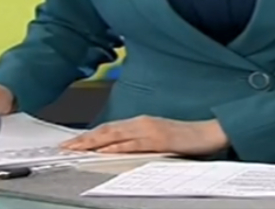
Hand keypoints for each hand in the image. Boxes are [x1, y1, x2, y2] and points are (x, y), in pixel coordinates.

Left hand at [60, 116, 228, 155]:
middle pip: (106, 131)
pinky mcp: (157, 139)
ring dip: (92, 142)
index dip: (88, 136)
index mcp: (141, 122)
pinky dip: (115, 147)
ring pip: (114, 136)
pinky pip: (132, 144)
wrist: (209, 132)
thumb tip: (119, 150)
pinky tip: (103, 151)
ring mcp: (149, 130)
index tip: (72, 143)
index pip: (108, 129)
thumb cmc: (186, 137)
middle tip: (64, 147)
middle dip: (83, 139)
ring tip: (76, 149)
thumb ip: (140, 142)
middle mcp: (141, 123)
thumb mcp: (159, 138)